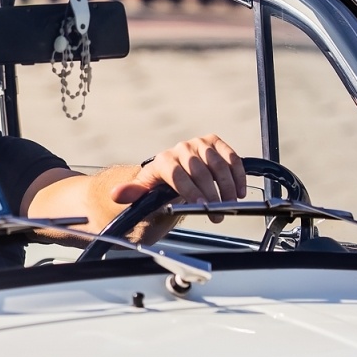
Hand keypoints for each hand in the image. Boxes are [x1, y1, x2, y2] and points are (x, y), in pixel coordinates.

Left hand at [112, 134, 246, 211]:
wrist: (170, 171)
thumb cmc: (158, 184)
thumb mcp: (144, 192)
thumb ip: (133, 193)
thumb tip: (116, 194)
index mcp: (163, 160)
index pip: (177, 174)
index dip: (190, 190)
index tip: (201, 205)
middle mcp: (181, 148)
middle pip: (200, 171)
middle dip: (211, 194)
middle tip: (217, 214)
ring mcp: (199, 144)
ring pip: (218, 165)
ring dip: (227, 187)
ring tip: (229, 205)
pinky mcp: (214, 142)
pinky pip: (231, 157)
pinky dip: (238, 174)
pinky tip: (239, 191)